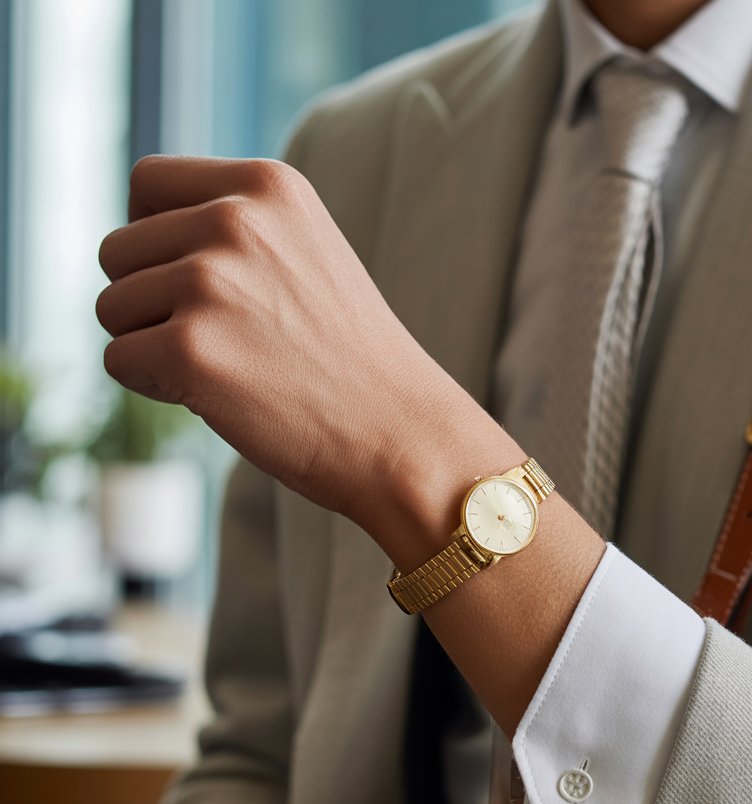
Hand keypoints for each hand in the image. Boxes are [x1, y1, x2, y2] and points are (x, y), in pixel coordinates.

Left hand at [96, 155, 451, 521]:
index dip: (153, 238)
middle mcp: (235, 219)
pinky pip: (119, 361)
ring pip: (112, 308)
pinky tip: (221, 397)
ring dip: (153, 345)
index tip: (197, 284)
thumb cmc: (350, 358)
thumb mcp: (304, 254)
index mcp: (267, 185)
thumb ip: (232, 230)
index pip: (146, 183)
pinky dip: (156, 388)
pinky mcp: (191, 350)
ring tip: (232, 368)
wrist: (401, 434)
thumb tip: (136, 239)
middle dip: (151, 301)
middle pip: (118, 251)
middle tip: (226, 341)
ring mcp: (211, 283)